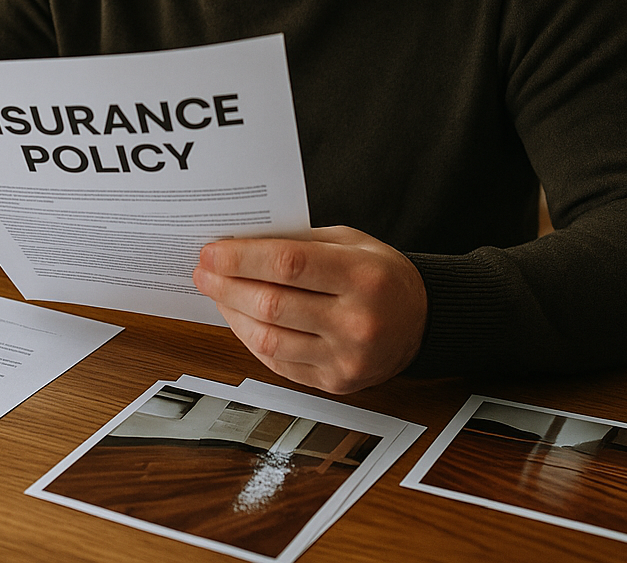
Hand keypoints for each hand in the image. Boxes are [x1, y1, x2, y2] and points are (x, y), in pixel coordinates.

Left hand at [192, 226, 428, 394]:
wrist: (423, 322)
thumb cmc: (382, 276)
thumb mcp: (351, 243)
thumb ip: (300, 243)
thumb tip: (240, 243)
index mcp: (363, 277)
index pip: (288, 264)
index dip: (241, 258)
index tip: (212, 252)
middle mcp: (357, 321)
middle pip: (272, 304)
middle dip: (227, 285)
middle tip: (204, 271)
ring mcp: (346, 358)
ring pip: (268, 338)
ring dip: (232, 314)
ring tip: (217, 294)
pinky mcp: (336, 383)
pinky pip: (278, 362)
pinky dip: (251, 338)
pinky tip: (240, 319)